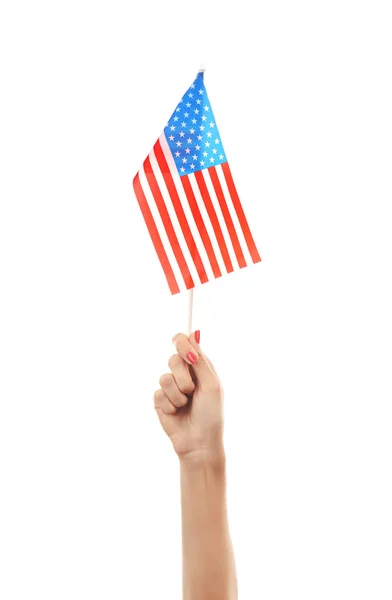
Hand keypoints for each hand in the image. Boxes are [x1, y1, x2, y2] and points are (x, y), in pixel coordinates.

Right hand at [153, 331, 224, 463]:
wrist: (199, 442)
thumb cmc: (211, 414)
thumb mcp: (211, 385)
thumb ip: (200, 360)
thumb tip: (194, 333)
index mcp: (199, 367)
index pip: (185, 343)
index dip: (181, 343)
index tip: (186, 354)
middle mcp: (184, 374)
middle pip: (172, 359)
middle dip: (182, 376)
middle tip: (191, 390)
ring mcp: (171, 387)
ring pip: (164, 377)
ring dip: (177, 394)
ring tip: (186, 405)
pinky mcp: (160, 400)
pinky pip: (158, 393)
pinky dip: (169, 405)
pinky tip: (176, 413)